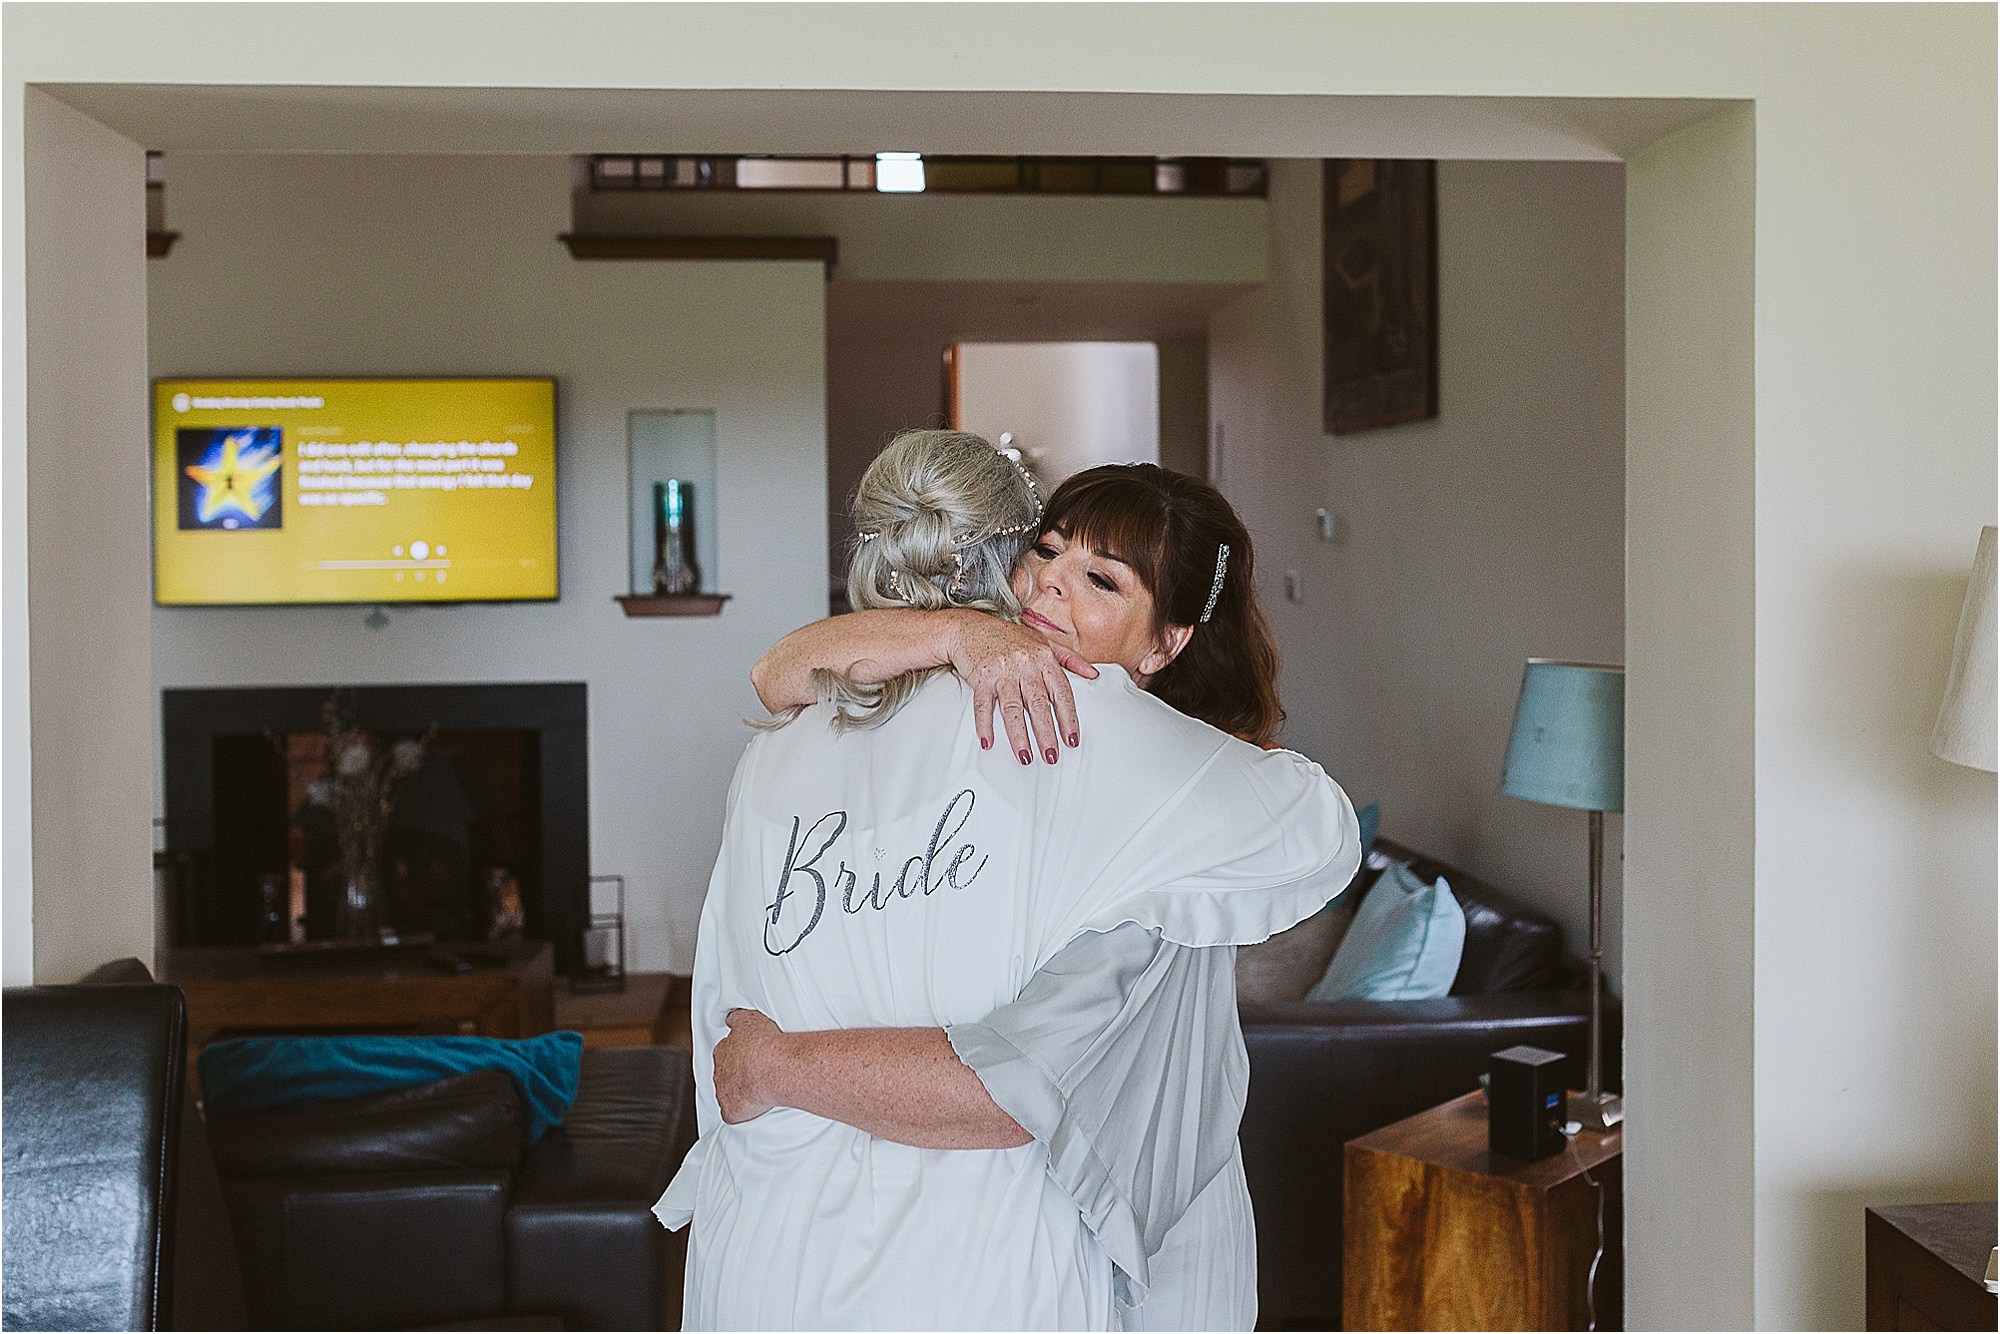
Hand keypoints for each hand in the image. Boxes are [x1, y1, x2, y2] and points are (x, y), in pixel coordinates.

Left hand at [713, 1008, 785, 1122]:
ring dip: (739, 1093)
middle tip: (755, 1073)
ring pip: (728, 1094)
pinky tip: (753, 1109)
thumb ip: (736, 1018)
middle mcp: (719, 1072)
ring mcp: (723, 1093)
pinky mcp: (730, 1111)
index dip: (737, 1055)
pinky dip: (741, 1112)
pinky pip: (732, 1114)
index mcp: (722, 1051)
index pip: (724, 1053)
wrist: (773, 1068)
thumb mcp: (749, 1019)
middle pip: (725, 1074)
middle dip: (737, 1074)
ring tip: (758, 1090)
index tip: (749, 1056)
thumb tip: (731, 1017)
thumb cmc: (764, 1044)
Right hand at [946, 615, 1096, 764]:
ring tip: (1025, 757)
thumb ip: (1069, 659)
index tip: (1072, 739)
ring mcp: (1002, 670)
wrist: (971, 627)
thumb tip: (1093, 674)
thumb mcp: (1043, 642)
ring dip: (1019, 736)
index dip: (1068, 717)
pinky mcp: (980, 676)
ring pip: (1012, 708)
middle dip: (1046, 733)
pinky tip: (988, 741)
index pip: (1061, 692)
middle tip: (1051, 756)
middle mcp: (1024, 664)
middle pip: (1038, 704)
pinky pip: (983, 705)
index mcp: (1043, 658)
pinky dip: (984, 724)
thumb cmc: (1008, 637)